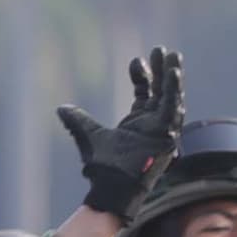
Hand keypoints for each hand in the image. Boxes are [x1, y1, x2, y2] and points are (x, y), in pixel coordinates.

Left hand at [56, 46, 186, 216]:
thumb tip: (62, 108)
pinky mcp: (168, 136)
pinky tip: (174, 74)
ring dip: (173, 77)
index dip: (142, 76)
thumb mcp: (88, 136)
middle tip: (162, 50)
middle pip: (162, 92)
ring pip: (172, 99)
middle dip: (163, 71)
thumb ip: (77, 121)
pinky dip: (174, 92)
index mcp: (139, 123)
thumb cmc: (102, 167)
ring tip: (173, 57)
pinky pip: (174, 110)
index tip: (136, 60)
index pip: (146, 94)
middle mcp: (153, 126)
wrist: (109, 186)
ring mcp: (162, 131)